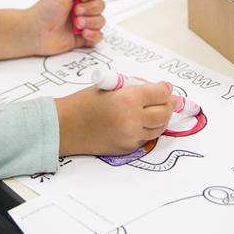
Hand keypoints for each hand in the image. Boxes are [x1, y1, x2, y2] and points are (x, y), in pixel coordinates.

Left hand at [29, 0, 104, 55]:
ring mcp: (83, 24)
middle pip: (100, 6)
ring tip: (77, 24)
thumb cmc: (45, 11)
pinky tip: (84, 34)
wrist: (36, 32)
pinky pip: (99, 36)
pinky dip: (94, 35)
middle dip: (90, 9)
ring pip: (101, 21)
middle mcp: (82, 9)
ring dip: (90, 22)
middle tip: (75, 12)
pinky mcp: (83, 38)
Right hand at [55, 84, 177, 155]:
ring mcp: (131, 137)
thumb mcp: (111, 85)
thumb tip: (162, 89)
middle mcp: (133, 120)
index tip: (165, 87)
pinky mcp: (128, 148)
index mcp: (128, 99)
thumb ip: (136, 86)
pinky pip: (146, 138)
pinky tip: (138, 122)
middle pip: (165, 113)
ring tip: (152, 110)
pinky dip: (147, 129)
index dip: (165, 89)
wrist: (66, 127)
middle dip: (168, 104)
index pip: (160, 93)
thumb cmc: (84, 102)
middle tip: (164, 99)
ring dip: (160, 118)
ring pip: (159, 128)